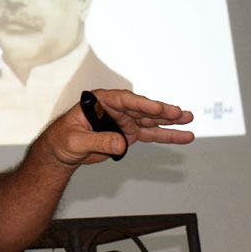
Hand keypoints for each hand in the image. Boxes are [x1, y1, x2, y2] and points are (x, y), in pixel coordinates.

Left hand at [41, 89, 193, 166]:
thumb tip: (121, 144)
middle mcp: (115, 109)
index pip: (124, 100)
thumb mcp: (75, 140)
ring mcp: (124, 121)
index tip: (158, 108)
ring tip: (189, 120)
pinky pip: (150, 134)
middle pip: (141, 108)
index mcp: (99, 102)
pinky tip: (183, 136)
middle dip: (162, 111)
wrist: (61, 151)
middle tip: (180, 113)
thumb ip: (97, 141)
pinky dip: (166, 135)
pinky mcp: (128, 134)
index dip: (142, 104)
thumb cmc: (62, 139)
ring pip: (150, 120)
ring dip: (170, 121)